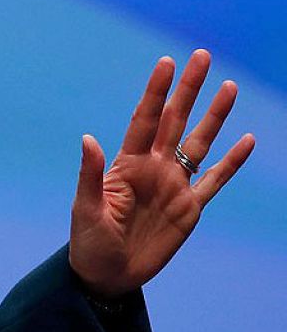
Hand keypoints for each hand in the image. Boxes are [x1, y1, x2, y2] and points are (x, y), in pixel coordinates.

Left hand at [69, 50, 254, 298]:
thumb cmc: (89, 242)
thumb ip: (90, 175)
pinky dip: (232, 161)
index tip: (167, 61)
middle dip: (189, 89)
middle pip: (176, 120)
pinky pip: (215, 180)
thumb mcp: (85, 209)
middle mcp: (154, 168)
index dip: (157, 91)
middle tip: (202, 56)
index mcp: (128, 165)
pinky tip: (246, 140)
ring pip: (200, 143)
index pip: (146, 119)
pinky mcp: (190, 209)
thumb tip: (88, 138)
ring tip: (228, 87)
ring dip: (214, 116)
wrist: (107, 275)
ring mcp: (174, 186)